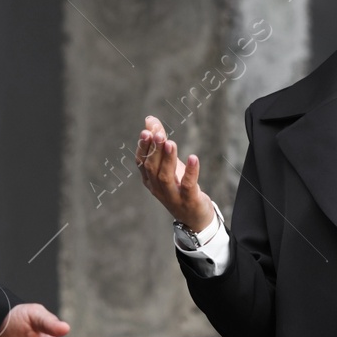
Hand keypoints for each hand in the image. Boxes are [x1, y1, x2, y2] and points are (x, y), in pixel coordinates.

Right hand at [136, 115, 213, 229]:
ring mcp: (172, 196)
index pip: (141, 162)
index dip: (143, 147)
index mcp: (149, 179)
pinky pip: (188, 185)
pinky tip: (193, 158)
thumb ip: (159, 142)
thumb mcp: (169, 164)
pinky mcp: (189, 200)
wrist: (195, 217)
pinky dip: (190, 171)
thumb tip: (150, 119)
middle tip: (158, 133)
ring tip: (170, 143)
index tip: (146, 131)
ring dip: (167, 159)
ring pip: (165, 177)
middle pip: (152, 168)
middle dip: (154, 150)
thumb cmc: (179, 186)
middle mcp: (157, 188)